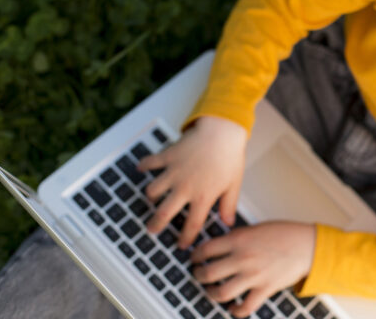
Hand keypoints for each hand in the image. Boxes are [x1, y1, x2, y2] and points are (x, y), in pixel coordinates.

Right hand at [136, 115, 247, 247]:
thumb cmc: (230, 156)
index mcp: (203, 197)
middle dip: (155, 225)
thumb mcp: (234, 185)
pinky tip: (142, 168)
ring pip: (152, 191)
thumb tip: (228, 223)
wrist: (222, 131)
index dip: (186, 238)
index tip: (182, 244)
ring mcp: (174, 172)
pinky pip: (150, 163)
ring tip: (152, 198)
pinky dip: (144, 165)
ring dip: (151, 196)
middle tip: (152, 229)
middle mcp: (185, 188)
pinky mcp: (168, 156)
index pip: (192, 225)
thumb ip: (229, 206)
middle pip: (163, 214)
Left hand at [191, 221, 315, 317]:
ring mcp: (253, 275)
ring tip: (212, 292)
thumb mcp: (256, 228)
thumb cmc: (286, 234)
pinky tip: (233, 309)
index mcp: (239, 239)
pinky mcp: (264, 289)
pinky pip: (244, 307)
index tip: (194, 258)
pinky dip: (236, 311)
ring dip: (212, 294)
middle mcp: (242, 258)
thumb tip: (222, 246)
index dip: (195, 256)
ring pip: (221, 293)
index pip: (206, 249)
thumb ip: (238, 237)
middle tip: (199, 275)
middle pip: (208, 273)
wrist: (307, 245)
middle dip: (199, 276)